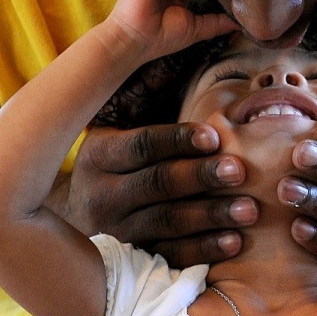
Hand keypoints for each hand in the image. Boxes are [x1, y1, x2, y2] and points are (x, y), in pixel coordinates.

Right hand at [48, 122, 259, 267]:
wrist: (67, 225)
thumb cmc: (115, 167)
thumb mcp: (116, 135)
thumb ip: (146, 107)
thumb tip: (177, 54)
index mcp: (99, 155)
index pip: (141, 145)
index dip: (178, 140)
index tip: (214, 136)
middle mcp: (101, 194)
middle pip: (157, 184)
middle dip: (201, 177)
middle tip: (241, 171)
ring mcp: (116, 232)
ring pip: (167, 223)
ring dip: (211, 216)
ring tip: (249, 210)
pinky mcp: (131, 261)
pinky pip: (170, 257)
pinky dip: (204, 251)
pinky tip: (234, 242)